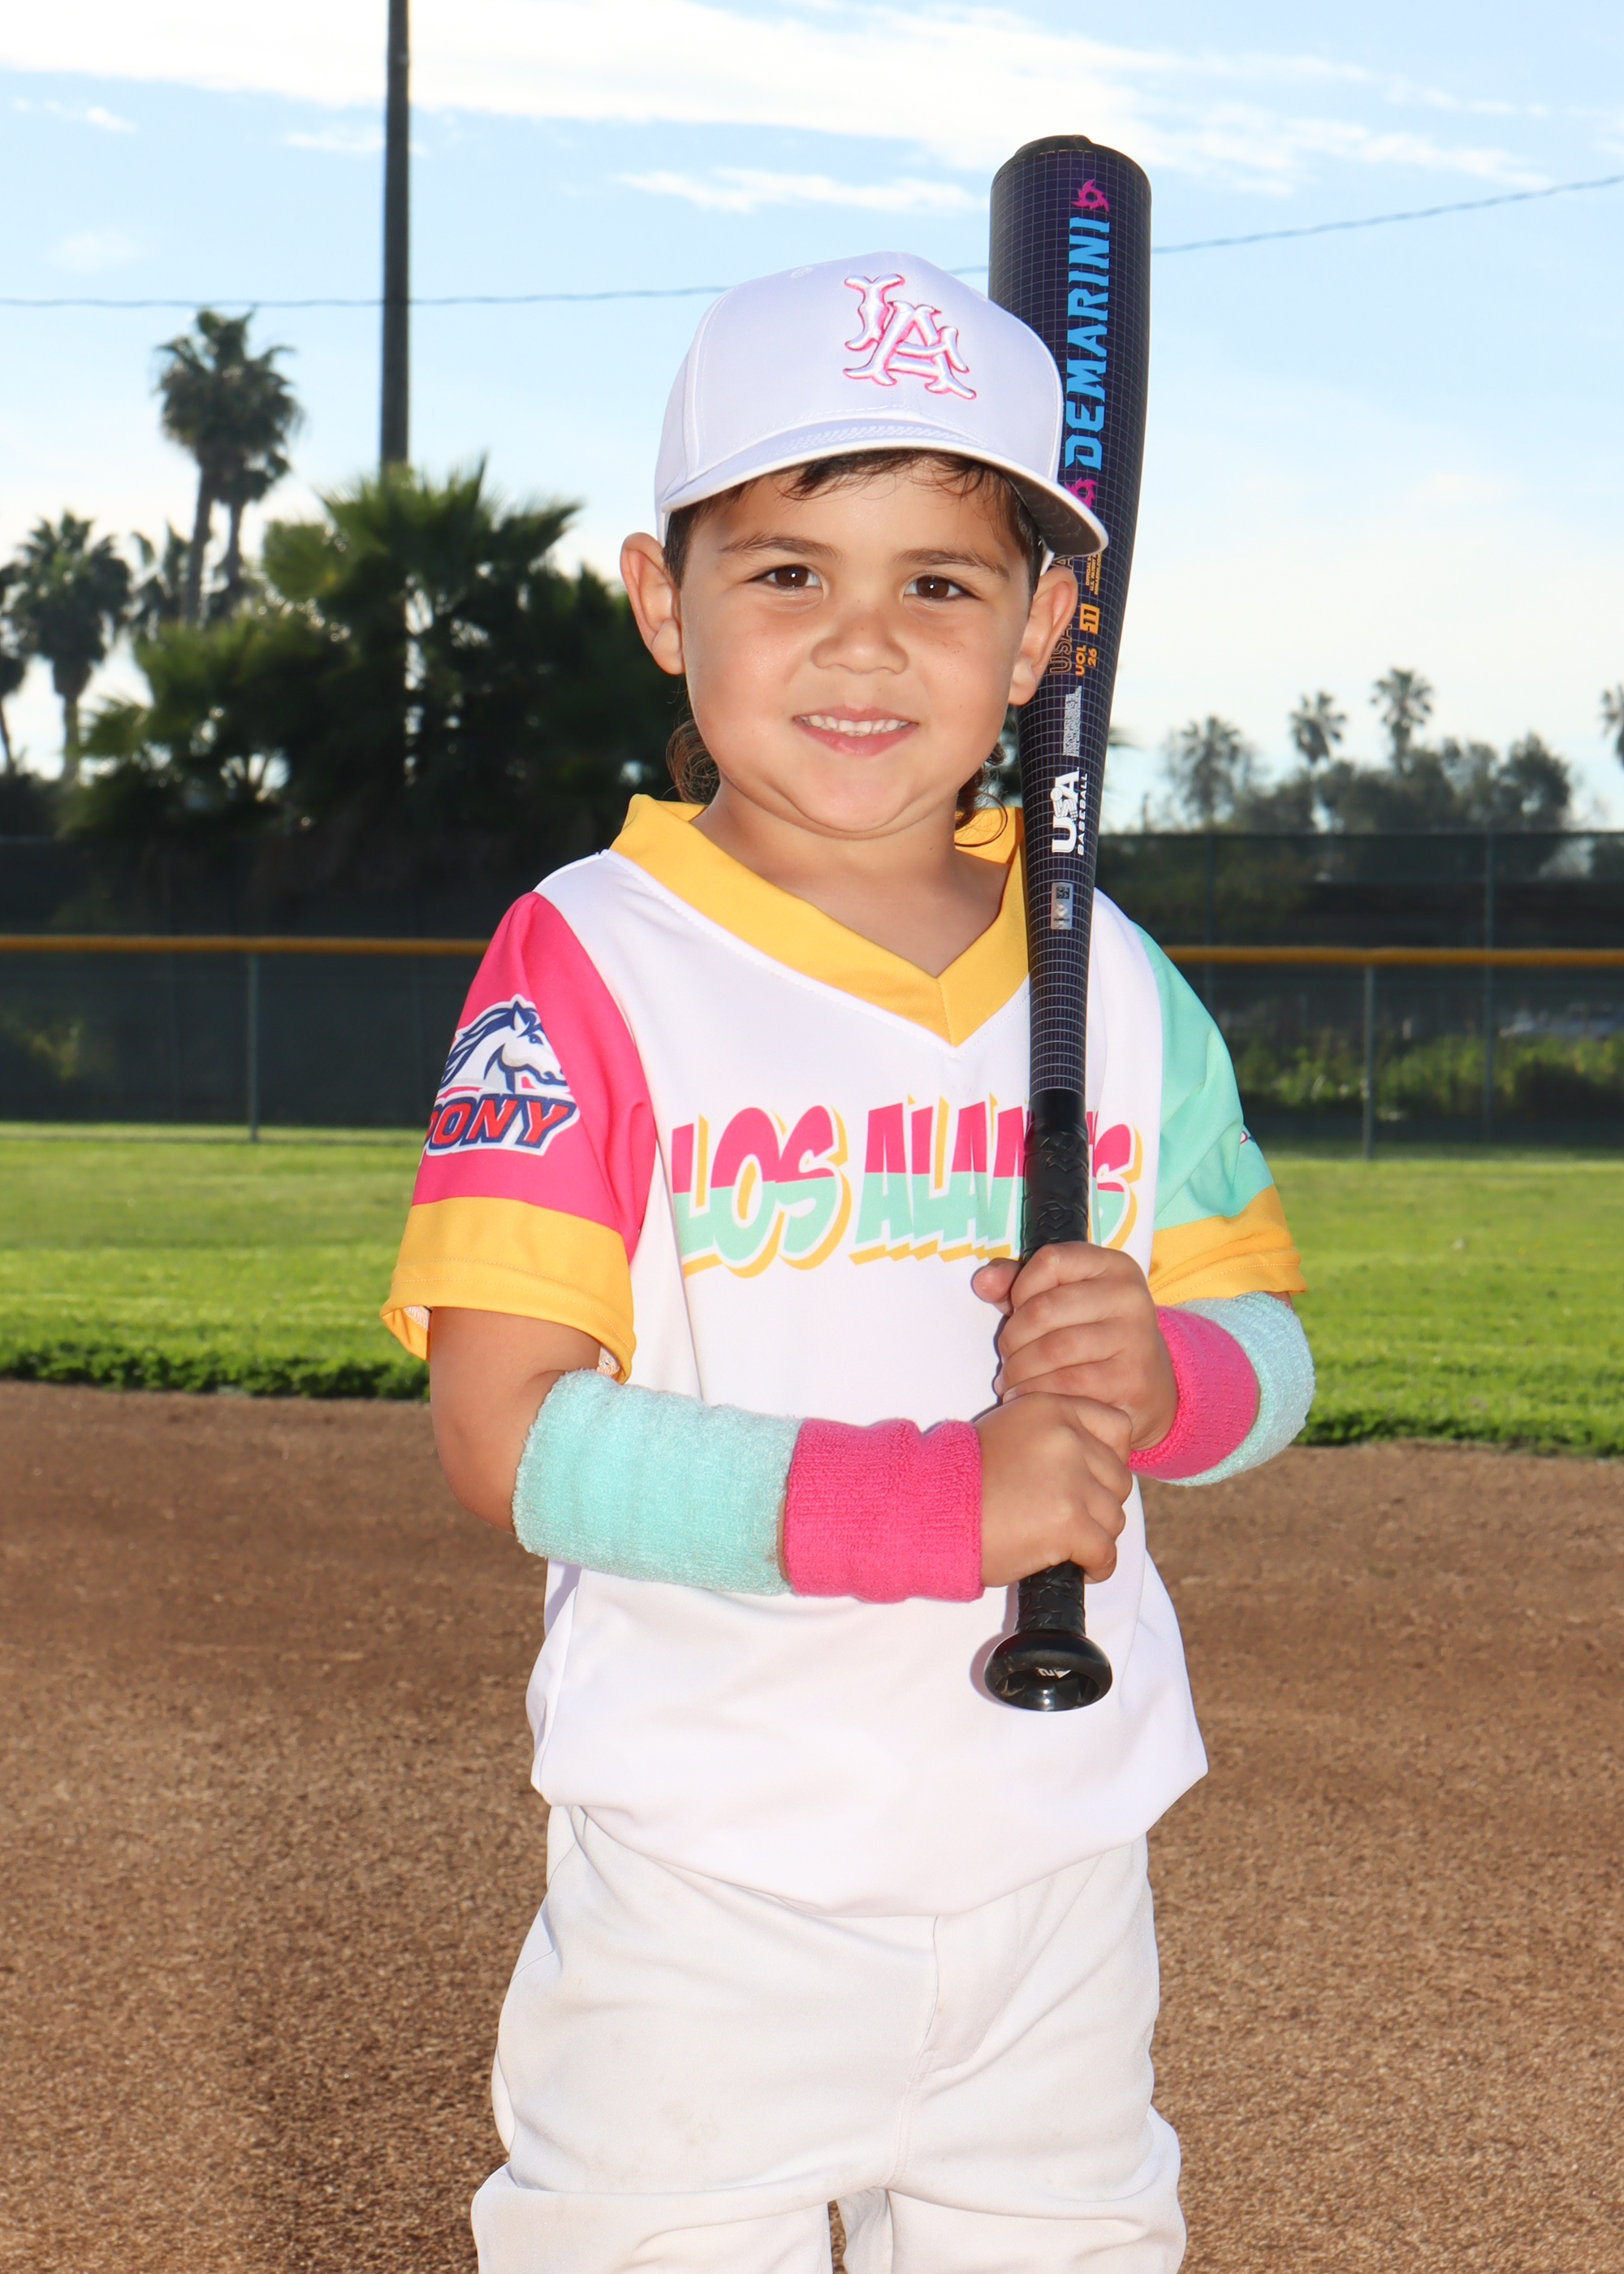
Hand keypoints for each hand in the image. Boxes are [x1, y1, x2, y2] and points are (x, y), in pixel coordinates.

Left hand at [973, 1243, 1176, 1451]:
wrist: (1150, 1391)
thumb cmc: (1095, 1339)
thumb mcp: (1065, 1301)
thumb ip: (1020, 1285)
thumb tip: (982, 1282)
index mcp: (1114, 1266)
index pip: (1049, 1261)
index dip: (1020, 1289)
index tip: (1016, 1313)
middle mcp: (1130, 1297)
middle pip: (1043, 1310)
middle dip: (1012, 1340)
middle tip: (1007, 1359)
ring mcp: (1135, 1339)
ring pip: (1050, 1351)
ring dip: (1018, 1371)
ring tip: (1011, 1381)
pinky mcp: (1130, 1381)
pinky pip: (1065, 1386)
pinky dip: (1034, 1394)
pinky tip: (1027, 1398)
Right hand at [975, 1394, 1132, 1586]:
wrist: (929, 1510)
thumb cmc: (960, 1479)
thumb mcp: (1009, 1431)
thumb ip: (1052, 1437)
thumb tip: (1093, 1465)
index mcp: (1052, 1409)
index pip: (1116, 1427)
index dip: (1110, 1458)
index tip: (1093, 1479)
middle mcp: (1066, 1439)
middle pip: (1117, 1478)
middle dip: (1100, 1502)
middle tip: (1072, 1517)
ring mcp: (1070, 1482)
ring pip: (1114, 1517)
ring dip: (1096, 1535)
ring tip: (1067, 1543)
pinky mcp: (1069, 1523)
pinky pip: (1106, 1552)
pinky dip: (1097, 1565)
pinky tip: (1079, 1566)